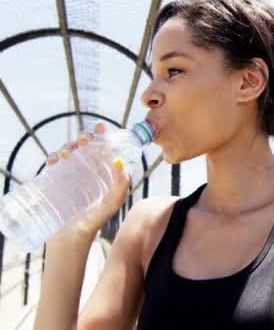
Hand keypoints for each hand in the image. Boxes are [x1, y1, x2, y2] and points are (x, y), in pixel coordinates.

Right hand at [46, 123, 130, 238]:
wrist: (69, 239)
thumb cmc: (92, 223)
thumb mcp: (110, 205)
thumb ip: (119, 189)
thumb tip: (125, 167)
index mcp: (100, 175)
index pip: (102, 152)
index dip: (102, 139)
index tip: (101, 128)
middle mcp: (86, 174)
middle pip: (84, 150)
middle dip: (84, 140)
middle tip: (84, 139)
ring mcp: (69, 178)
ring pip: (68, 155)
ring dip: (68, 147)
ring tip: (69, 151)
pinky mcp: (54, 183)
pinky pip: (52, 166)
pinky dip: (53, 158)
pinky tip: (56, 159)